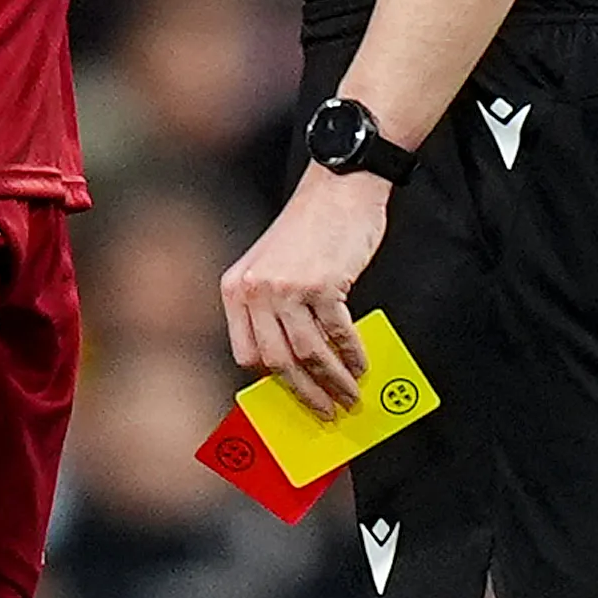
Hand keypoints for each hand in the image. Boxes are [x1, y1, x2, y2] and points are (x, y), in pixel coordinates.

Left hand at [221, 165, 387, 417]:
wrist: (339, 185)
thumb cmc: (311, 227)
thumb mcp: (274, 265)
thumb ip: (272, 309)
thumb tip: (293, 367)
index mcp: (236, 287)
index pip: (246, 354)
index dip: (271, 381)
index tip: (291, 397)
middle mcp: (255, 289)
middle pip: (276, 362)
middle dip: (304, 394)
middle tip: (326, 412)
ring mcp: (287, 287)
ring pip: (308, 355)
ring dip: (333, 383)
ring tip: (350, 396)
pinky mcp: (322, 284)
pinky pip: (337, 335)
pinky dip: (352, 356)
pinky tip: (361, 366)